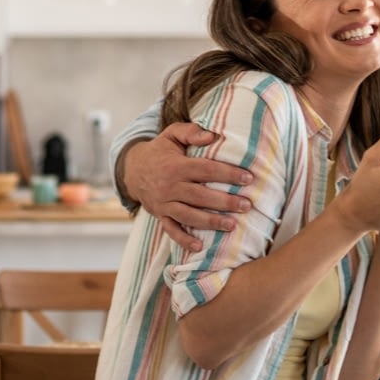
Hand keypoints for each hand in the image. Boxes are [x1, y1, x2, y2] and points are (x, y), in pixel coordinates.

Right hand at [123, 122, 253, 251]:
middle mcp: (170, 186)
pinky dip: (183, 240)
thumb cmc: (159, 151)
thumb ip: (191, 132)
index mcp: (176, 166)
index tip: (248, 178)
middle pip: (201, 196)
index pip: (206, 169)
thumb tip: (212, 136)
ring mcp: (164, 203)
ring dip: (211, 221)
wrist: (131, 170)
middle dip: (225, 202)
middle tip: (247, 205)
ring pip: (189, 215)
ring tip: (232, 225)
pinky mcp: (160, 215)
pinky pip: (171, 230)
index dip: (228, 174)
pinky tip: (199, 247)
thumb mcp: (172, 134)